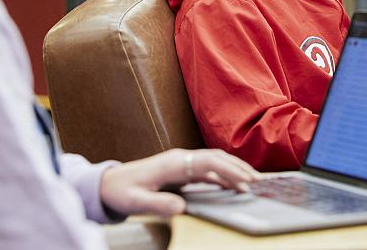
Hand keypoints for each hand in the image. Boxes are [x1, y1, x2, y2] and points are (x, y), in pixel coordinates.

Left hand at [99, 148, 257, 217]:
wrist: (109, 183)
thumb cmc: (121, 191)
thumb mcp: (136, 201)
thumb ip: (158, 204)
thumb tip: (181, 208)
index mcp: (173, 163)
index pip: (208, 162)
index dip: (228, 170)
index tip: (244, 182)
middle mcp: (181, 158)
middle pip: (216, 158)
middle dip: (238, 167)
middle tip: (258, 181)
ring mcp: (182, 162)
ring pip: (214, 161)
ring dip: (234, 168)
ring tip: (252, 180)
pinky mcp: (182, 169)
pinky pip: (208, 168)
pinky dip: (224, 173)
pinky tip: (233, 183)